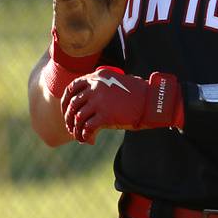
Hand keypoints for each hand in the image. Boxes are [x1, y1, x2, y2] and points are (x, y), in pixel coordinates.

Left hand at [61, 66, 181, 143]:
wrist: (152, 100)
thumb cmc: (136, 94)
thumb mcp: (115, 82)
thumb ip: (99, 88)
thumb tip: (86, 105)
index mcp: (96, 77)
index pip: (71, 88)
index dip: (65, 101)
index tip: (65, 111)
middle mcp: (95, 88)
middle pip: (73, 105)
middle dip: (68, 118)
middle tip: (70, 128)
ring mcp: (99, 102)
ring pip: (78, 118)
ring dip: (76, 130)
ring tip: (79, 136)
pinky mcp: (106, 116)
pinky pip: (88, 128)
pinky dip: (85, 135)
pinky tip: (88, 140)